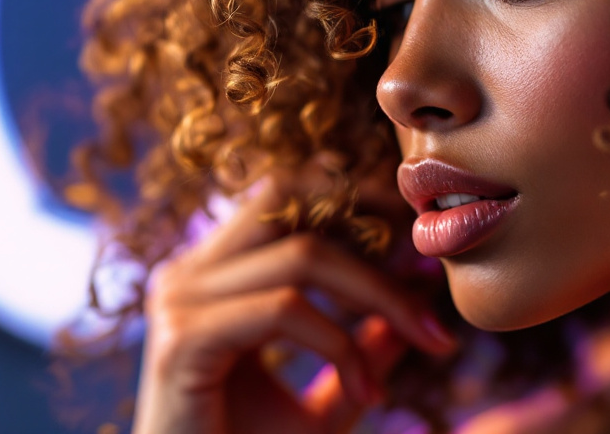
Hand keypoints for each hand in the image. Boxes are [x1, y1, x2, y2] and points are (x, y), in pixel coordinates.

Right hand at [131, 168, 457, 433]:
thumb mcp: (318, 408)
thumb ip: (356, 359)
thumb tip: (405, 323)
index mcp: (211, 276)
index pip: (286, 201)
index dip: (356, 206)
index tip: (422, 256)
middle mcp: (188, 275)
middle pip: (292, 205)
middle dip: (374, 233)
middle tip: (431, 279)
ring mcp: (179, 301)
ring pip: (301, 255)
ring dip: (377, 295)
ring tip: (421, 341)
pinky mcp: (181, 339)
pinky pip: (284, 311)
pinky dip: (339, 344)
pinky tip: (368, 392)